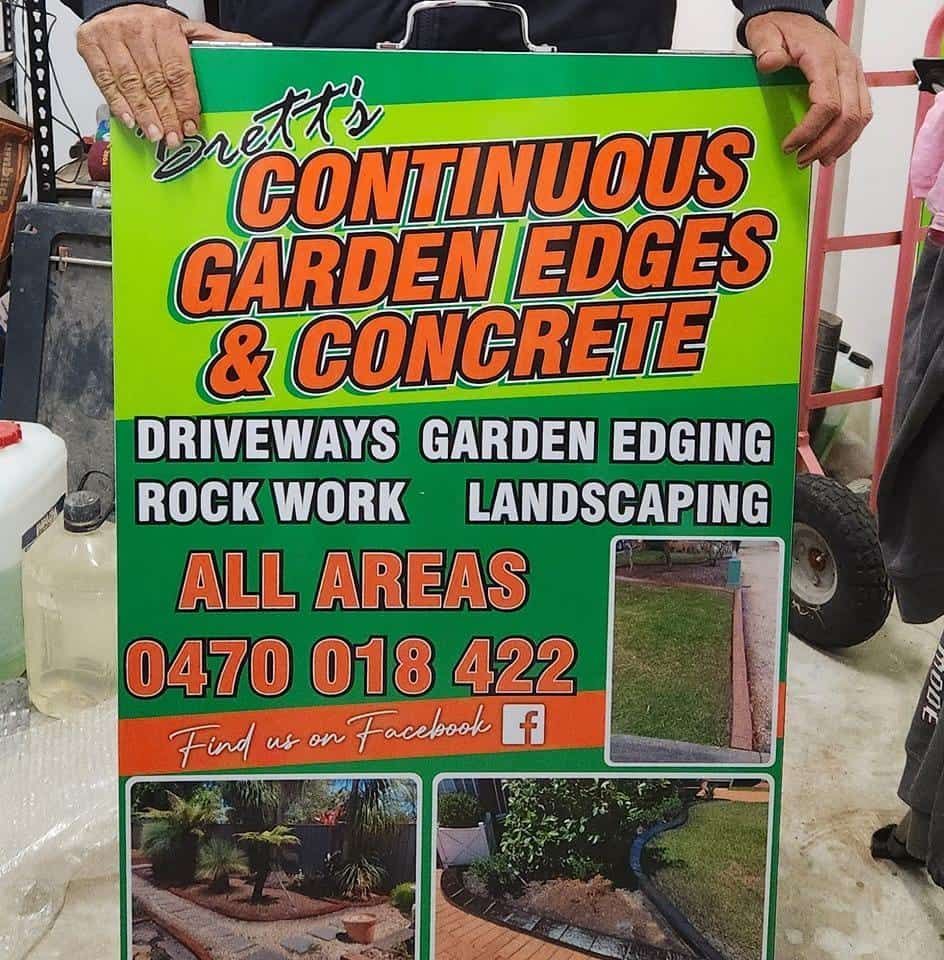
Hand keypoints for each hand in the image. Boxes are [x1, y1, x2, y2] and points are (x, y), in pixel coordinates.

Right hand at [77, 5, 256, 146]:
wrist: (117, 3)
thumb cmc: (157, 27)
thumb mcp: (192, 31)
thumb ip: (222, 43)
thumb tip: (260, 49)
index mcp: (165, 27)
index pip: (178, 71)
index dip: (184, 102)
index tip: (190, 125)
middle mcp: (136, 29)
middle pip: (154, 82)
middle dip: (166, 114)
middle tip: (174, 139)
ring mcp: (111, 36)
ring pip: (130, 84)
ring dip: (144, 115)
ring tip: (155, 136)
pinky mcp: (89, 44)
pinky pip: (104, 80)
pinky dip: (117, 104)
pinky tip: (130, 121)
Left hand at [746, 12, 871, 166]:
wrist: (796, 16)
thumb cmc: (782, 27)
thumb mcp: (765, 32)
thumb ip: (766, 48)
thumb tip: (769, 62)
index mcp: (824, 58)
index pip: (827, 104)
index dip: (809, 131)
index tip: (789, 145)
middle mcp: (846, 66)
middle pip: (848, 115)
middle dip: (824, 144)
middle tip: (801, 160)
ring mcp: (854, 74)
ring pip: (860, 116)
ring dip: (840, 144)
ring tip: (817, 159)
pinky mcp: (855, 82)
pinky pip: (862, 112)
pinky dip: (849, 135)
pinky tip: (832, 148)